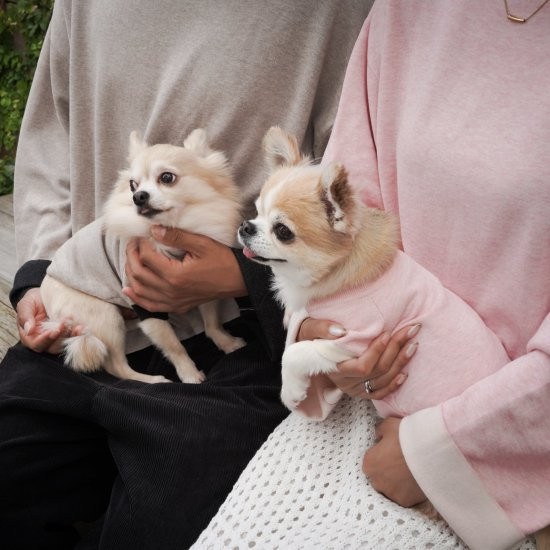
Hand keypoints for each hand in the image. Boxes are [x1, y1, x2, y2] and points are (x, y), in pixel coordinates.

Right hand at [16, 287, 80, 353]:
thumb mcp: (26, 305)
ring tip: (78, 327)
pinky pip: (73, 338)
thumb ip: (25, 316)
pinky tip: (82, 327)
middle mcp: (44, 340)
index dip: (45, 340)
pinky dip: (78, 334)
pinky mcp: (67, 333)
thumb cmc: (33, 300)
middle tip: (65, 323)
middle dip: (61, 336)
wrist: (44, 294)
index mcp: (30, 337)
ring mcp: (56, 338)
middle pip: (53, 346)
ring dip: (72, 336)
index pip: (37, 344)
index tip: (54, 331)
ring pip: (64, 344)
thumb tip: (28, 330)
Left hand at [123, 226, 246, 313]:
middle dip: (131, 257)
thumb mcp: (201, 243)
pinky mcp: (177, 307)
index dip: (140, 245)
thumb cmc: (222, 261)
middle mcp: (171, 291)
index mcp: (175, 275)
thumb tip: (154, 229)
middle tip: (133, 245)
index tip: (141, 235)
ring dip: (131, 275)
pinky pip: (151, 306)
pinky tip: (130, 290)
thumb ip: (176, 237)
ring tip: (131, 260)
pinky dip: (138, 298)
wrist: (238, 280)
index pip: (146, 258)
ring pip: (140, 291)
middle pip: (139, 274)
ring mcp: (173, 302)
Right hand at [297, 319, 419, 399]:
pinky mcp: (361, 392)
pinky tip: (406, 372)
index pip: (362, 366)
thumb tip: (341, 331)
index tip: (387, 333)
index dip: (377, 351)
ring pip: (383, 381)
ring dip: (401, 363)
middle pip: (378, 371)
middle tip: (410, 330)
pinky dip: (395, 384)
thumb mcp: (309, 329)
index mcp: (334, 369)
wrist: (306, 354)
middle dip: (396, 350)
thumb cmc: (310, 338)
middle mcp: (345, 383)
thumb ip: (321, 328)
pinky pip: (381, 393)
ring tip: (413, 344)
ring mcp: (354, 390)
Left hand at [362, 417, 425, 506]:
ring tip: (411, 472)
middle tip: (402, 462)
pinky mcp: (405, 501)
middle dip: (388, 471)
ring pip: (392, 488)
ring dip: (398, 482)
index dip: (381, 456)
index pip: (371, 461)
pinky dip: (410, 490)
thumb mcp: (388, 425)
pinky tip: (417, 480)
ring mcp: (391, 493)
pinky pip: (405, 496)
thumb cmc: (405, 437)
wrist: (430, 453)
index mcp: (369, 463)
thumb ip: (379, 431)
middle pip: (380, 477)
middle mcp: (376, 481)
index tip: (391, 451)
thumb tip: (378, 436)